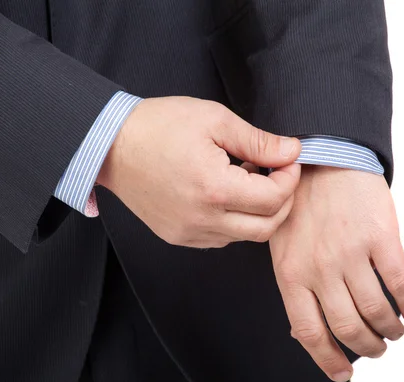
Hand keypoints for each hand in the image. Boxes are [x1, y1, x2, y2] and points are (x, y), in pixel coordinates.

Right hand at [97, 96, 301, 247]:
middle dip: (282, 201)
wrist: (111, 145)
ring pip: (244, 236)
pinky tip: (225, 194)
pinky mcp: (177, 236)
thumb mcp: (214, 120)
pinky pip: (219, 238)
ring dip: (257, 212)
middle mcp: (203, 219)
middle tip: (278, 174)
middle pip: (266, 227)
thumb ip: (258, 141)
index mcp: (214, 189)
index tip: (288, 160)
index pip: (274, 199)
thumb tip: (292, 151)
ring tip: (246, 179)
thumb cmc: (158, 127)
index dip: (290, 178)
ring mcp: (188, 232)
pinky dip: (233, 220)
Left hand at [269, 166, 403, 381]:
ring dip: (391, 329)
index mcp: (291, 272)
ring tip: (395, 331)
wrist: (323, 156)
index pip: (309, 331)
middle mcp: (319, 268)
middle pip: (348, 327)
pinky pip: (401, 283)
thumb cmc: (299, 201)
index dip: (328, 359)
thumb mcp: (280, 242)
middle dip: (367, 346)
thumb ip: (292, 281)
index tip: (342, 373)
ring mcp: (350, 253)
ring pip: (377, 310)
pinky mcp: (380, 236)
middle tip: (378, 348)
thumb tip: (302, 328)